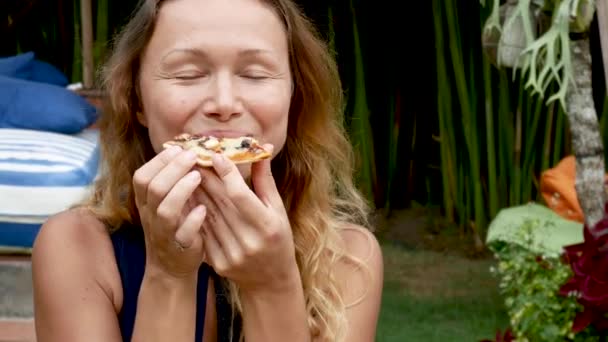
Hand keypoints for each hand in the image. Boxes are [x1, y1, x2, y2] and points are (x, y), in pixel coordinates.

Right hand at [132, 146, 206, 278]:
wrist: (171, 268)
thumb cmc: (173, 227)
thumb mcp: (164, 203)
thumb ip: (170, 181)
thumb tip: (184, 151)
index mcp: (145, 202)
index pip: (142, 176)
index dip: (159, 161)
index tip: (179, 149)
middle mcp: (150, 216)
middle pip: (153, 187)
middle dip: (174, 168)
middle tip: (193, 156)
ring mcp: (164, 232)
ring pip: (165, 209)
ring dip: (182, 190)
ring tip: (198, 176)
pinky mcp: (180, 247)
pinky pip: (183, 233)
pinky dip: (193, 220)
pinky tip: (203, 209)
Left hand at [195, 146, 299, 293]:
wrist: (270, 280)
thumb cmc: (278, 238)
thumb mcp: (277, 210)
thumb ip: (265, 181)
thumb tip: (261, 148)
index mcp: (267, 226)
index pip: (241, 195)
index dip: (227, 173)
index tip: (215, 154)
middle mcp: (248, 241)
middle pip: (220, 202)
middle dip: (206, 176)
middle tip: (194, 155)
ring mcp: (231, 253)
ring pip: (207, 215)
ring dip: (194, 191)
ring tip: (185, 172)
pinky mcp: (218, 262)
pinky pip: (202, 232)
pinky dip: (193, 213)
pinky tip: (186, 197)